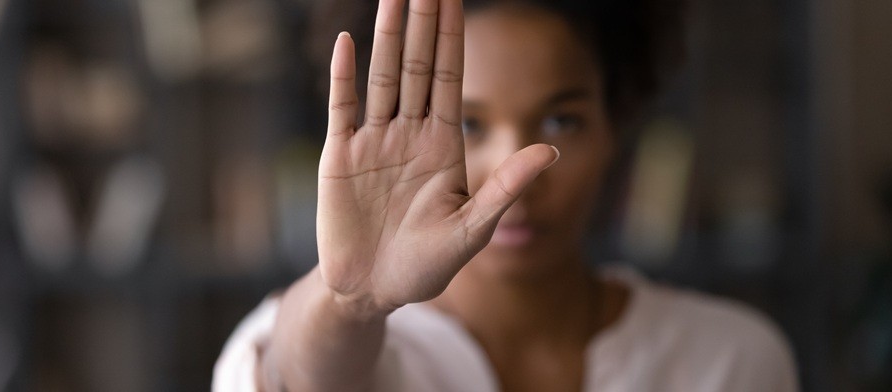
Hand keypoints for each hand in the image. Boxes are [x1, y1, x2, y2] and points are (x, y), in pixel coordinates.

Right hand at [317, 0, 558, 314]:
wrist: (372, 292)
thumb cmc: (426, 267)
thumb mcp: (473, 230)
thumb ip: (507, 188)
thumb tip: (552, 149)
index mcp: (442, 145)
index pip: (451, 78)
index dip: (454, 37)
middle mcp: (409, 134)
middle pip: (418, 67)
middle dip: (424, 24)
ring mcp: (373, 143)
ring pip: (382, 77)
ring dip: (388, 37)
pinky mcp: (339, 157)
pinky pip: (342, 108)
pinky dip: (343, 76)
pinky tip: (348, 42)